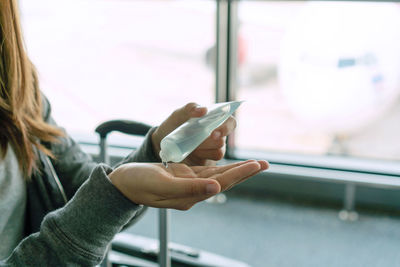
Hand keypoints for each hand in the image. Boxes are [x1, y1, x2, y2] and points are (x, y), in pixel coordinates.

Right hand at [109, 160, 267, 209]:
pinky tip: (229, 163)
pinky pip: (206, 170)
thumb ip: (189, 187)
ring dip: (236, 169)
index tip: (257, 165)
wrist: (122, 184)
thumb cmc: (138, 183)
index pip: (221, 183)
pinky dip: (220, 165)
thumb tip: (217, 188)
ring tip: (254, 163)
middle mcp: (193, 191)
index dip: (240, 173)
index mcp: (190, 195)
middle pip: (224, 180)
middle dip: (245, 171)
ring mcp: (189, 184)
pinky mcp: (183, 176)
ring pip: (218, 175)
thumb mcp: (162, 184)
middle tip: (265, 164)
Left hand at [152, 102, 236, 165]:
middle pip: (223, 139)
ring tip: (191, 144)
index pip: (230, 123)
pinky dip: (202, 156)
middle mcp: (218, 134)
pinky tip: (192, 152)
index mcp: (215, 120)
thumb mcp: (179, 114)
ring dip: (203, 148)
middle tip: (197, 140)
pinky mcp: (208, 159)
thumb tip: (204, 110)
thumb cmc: (175, 124)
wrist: (164, 141)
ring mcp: (214, 148)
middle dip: (209, 141)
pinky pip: (211, 160)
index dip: (225, 128)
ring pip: (219, 151)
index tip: (214, 133)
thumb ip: (190, 108)